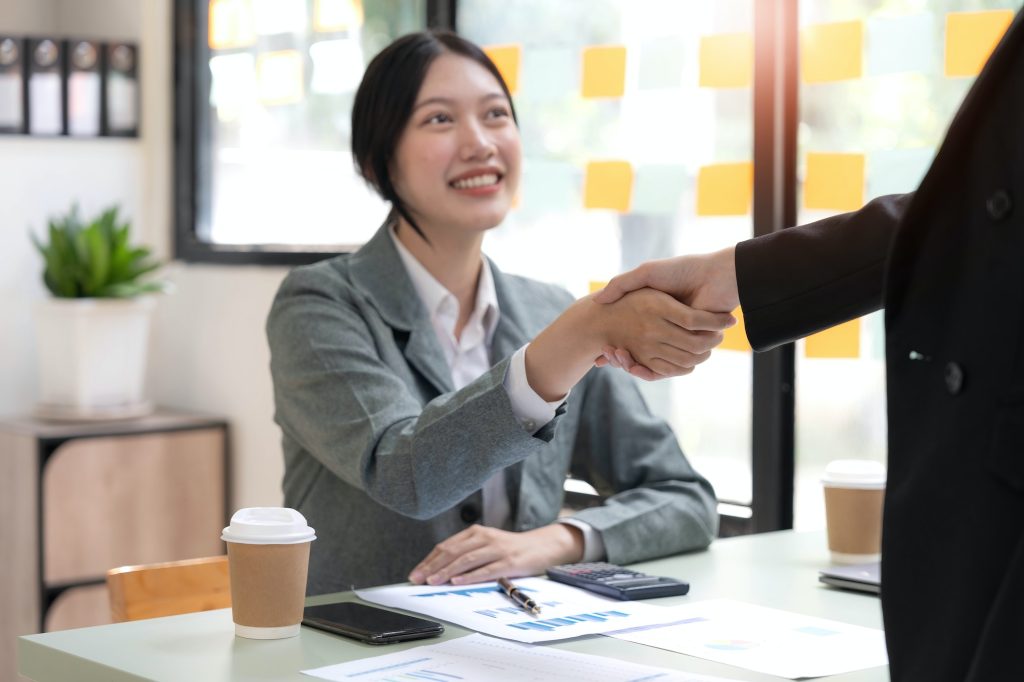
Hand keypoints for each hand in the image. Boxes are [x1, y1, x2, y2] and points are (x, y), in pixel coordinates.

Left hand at [408, 524, 583, 585]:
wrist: (542, 546)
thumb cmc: (510, 549)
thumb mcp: (486, 545)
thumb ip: (467, 553)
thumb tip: (440, 570)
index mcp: (476, 532)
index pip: (446, 546)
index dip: (429, 560)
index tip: (415, 573)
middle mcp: (484, 538)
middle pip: (453, 552)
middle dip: (432, 566)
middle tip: (417, 579)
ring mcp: (497, 549)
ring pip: (467, 559)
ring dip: (446, 571)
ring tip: (432, 581)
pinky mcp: (509, 562)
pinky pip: (486, 570)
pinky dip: (470, 576)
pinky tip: (457, 581)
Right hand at [592, 247, 739, 379]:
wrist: (716, 275)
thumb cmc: (681, 271)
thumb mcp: (646, 273)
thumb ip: (622, 284)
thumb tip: (597, 301)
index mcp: (656, 314)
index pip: (630, 337)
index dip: (615, 345)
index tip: (601, 348)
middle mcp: (667, 329)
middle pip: (638, 353)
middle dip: (620, 357)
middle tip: (604, 356)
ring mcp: (680, 338)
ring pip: (650, 361)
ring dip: (631, 363)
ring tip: (617, 358)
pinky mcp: (694, 345)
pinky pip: (669, 366)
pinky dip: (650, 369)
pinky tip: (632, 364)